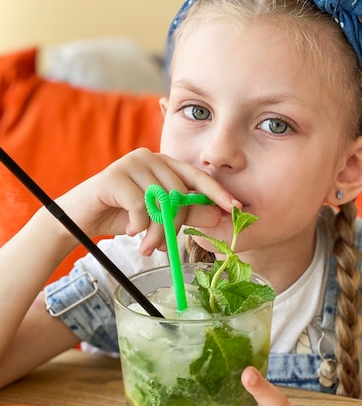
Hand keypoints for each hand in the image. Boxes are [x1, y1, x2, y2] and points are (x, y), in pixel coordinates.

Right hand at [56, 148, 240, 251]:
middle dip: (175, 226)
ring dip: (155, 232)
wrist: (81, 219)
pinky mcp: (114, 175)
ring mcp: (131, 163)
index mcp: (164, 164)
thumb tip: (219, 214)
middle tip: (164, 248)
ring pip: (160, 201)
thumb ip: (187, 212)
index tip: (236, 208)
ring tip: (146, 246)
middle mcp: (150, 157)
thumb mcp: (158, 217)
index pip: (197, 176)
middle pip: (179, 194)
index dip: (217, 192)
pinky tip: (129, 230)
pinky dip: (138, 225)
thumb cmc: (122, 216)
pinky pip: (139, 205)